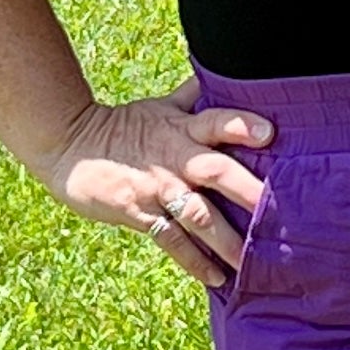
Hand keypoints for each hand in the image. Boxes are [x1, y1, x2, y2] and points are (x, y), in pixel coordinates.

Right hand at [36, 78, 273, 288]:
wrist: (70, 145)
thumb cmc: (123, 126)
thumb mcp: (159, 107)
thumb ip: (193, 97)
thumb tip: (222, 72)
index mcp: (182, 129)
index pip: (217, 122)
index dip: (242, 125)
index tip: (269, 134)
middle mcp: (175, 158)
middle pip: (217, 172)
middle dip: (249, 192)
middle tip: (278, 215)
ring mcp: (158, 189)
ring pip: (200, 216)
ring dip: (228, 241)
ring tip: (254, 262)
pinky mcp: (140, 214)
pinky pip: (172, 241)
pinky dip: (195, 261)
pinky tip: (217, 277)